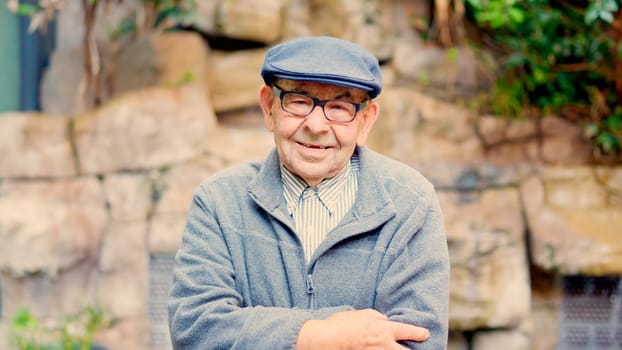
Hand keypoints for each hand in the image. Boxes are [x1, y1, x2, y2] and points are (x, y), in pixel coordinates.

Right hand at [296, 309, 429, 349]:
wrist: (327, 340)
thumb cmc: (342, 324)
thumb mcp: (362, 313)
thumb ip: (377, 316)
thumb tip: (384, 320)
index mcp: (383, 330)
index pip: (407, 331)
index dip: (419, 333)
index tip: (425, 334)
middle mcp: (383, 345)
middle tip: (415, 349)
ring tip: (395, 348)